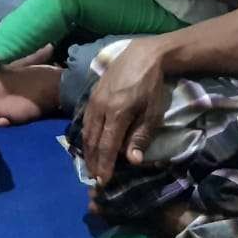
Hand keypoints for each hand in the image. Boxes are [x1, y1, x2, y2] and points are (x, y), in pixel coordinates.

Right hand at [80, 35, 169, 185]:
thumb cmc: (151, 86)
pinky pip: (85, 120)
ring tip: (91, 165)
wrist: (141, 55)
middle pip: (92, 141)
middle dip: (93, 161)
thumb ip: (141, 136)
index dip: (104, 165)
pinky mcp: (91, 95)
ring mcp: (93, 100)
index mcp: (117, 113)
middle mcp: (100, 108)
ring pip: (86, 131)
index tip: (103, 181)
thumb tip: (133, 161)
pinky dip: (85, 135)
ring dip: (87, 150)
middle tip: (95, 178)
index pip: (107, 146)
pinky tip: (88, 143)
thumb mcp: (152, 112)